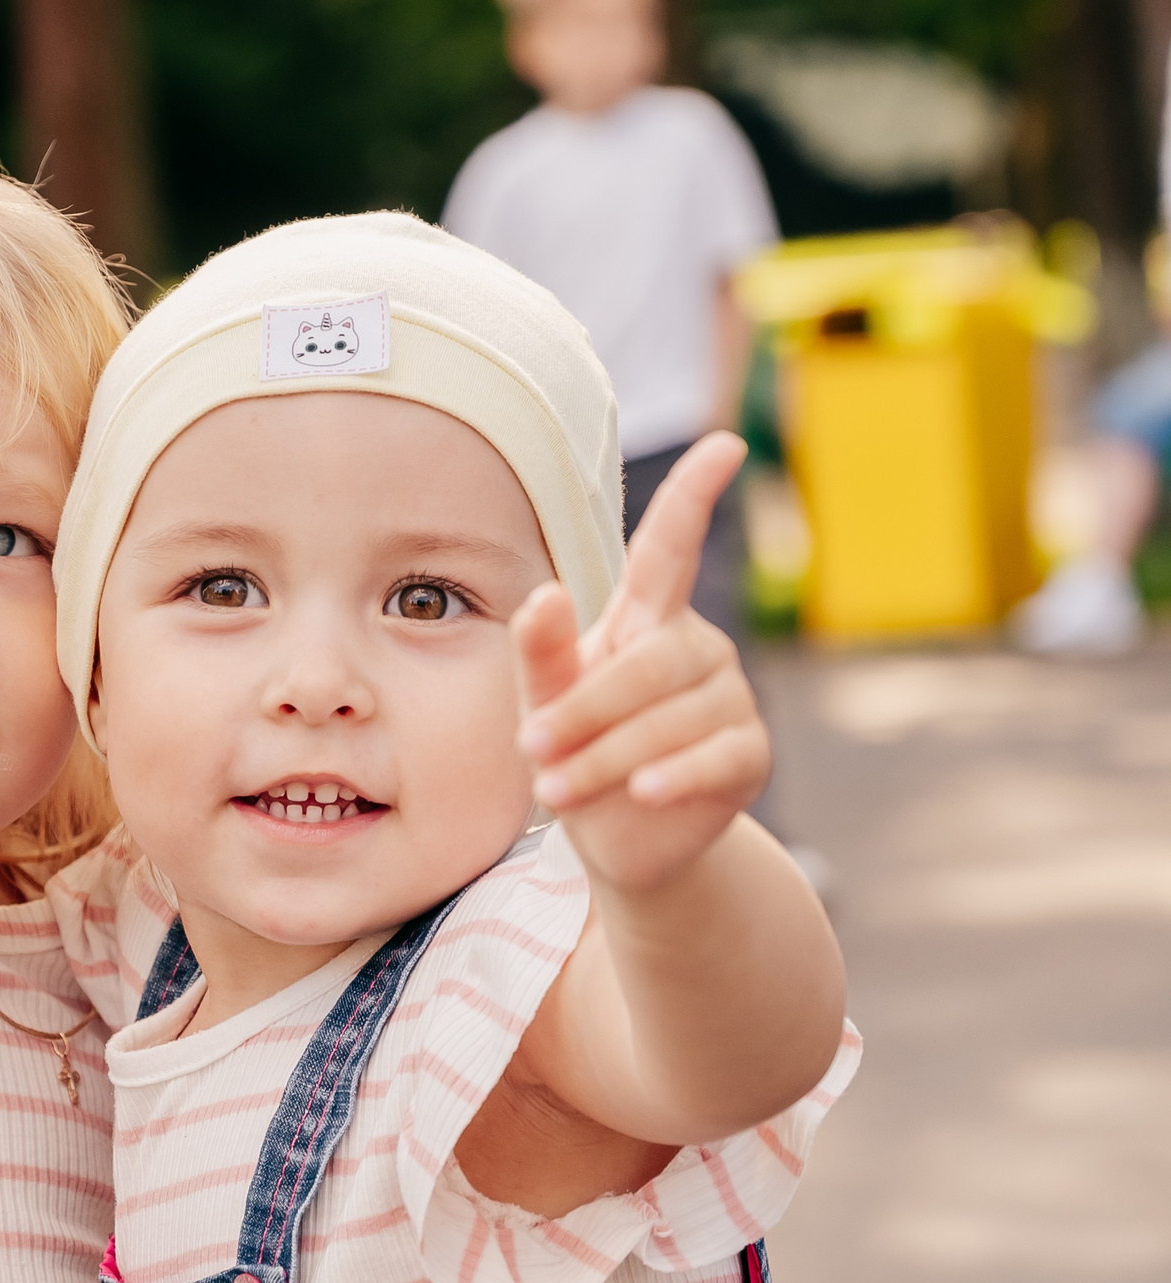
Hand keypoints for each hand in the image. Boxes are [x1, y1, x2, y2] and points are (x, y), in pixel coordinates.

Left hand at [511, 433, 766, 892]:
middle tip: (532, 750)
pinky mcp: (749, 755)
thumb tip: (544, 596)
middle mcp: (696, 648)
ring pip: (671, 718)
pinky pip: (715, 757)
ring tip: (555, 791)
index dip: (695, 495)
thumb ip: (539, 652)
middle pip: (647, 664)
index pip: (673, 547)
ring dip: (607, 757)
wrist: (621, 839)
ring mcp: (730, 700)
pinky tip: (642, 793)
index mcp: (646, 619)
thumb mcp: (542, 700)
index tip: (726, 443)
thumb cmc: (577, 750)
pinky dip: (673, 775)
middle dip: (585, 709)